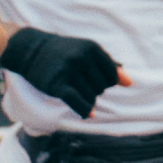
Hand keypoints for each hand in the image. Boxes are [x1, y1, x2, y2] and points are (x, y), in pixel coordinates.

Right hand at [1, 28, 129, 117]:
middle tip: (80, 83)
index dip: (108, 82)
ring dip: (87, 99)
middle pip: (102, 87)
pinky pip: (78, 102)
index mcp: (92, 48)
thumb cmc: (65, 52)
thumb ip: (108, 65)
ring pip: (91, 96)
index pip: (112, 75)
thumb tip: (129, 82)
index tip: (95, 80)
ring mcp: (68, 70)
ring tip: (75, 90)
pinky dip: (86, 110)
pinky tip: (89, 114)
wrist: (32, 50)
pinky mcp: (56, 84)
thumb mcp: (87, 51)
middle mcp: (81, 58)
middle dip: (95, 90)